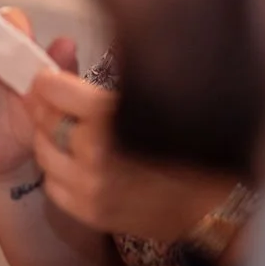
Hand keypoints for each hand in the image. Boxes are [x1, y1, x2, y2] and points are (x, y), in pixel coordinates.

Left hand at [27, 70, 237, 243]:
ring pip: (43, 152)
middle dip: (47, 108)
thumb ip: (111, 81)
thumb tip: (66, 53)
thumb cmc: (196, 142)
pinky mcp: (91, 212)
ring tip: (71, 134)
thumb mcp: (156, 97)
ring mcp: (91, 186)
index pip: (53, 89)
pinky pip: (53, 186)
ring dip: (51, 140)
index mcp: (113, 115)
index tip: (50, 79)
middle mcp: (96, 151)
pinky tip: (80, 165)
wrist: (220, 203)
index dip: (49, 82)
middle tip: (57, 103)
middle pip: (45, 119)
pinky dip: (59, 173)